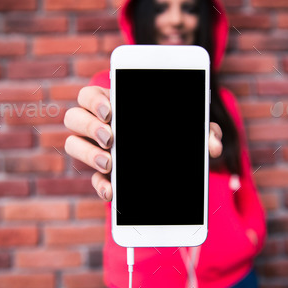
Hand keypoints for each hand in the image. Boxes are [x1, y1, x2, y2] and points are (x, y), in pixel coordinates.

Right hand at [64, 86, 222, 201]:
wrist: (174, 175)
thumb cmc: (178, 138)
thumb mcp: (191, 131)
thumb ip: (204, 131)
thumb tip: (214, 144)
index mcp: (117, 106)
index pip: (90, 95)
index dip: (94, 100)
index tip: (111, 111)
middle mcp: (100, 126)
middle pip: (74, 116)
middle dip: (88, 125)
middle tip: (110, 137)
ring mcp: (97, 151)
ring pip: (73, 144)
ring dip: (87, 153)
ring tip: (109, 163)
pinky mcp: (103, 177)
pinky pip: (92, 180)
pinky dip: (100, 186)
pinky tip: (112, 192)